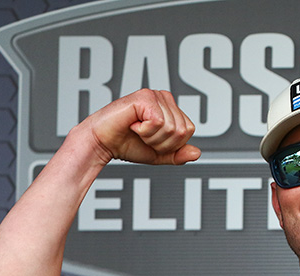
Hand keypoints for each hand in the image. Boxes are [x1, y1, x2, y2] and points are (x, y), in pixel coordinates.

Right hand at [83, 89, 200, 166]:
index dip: (171, 144)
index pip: (189, 130)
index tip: (152, 139)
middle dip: (162, 143)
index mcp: (170, 108)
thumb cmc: (127, 144)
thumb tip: (197, 153)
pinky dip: (145, 131)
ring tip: (137, 129)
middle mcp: (164, 98)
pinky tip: (133, 124)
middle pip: (183, 130)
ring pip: (172, 128)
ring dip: (152, 137)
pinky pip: (159, 122)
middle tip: (143, 136)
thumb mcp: (159, 154)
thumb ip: (178, 155)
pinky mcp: (144, 97)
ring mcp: (155, 95)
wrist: (102, 143)